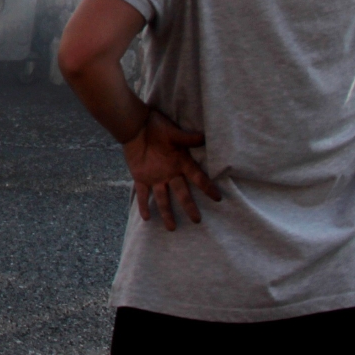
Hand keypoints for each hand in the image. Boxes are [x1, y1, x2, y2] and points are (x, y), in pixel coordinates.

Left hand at [122, 109, 221, 230]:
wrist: (135, 125)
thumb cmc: (156, 126)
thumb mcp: (173, 132)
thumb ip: (187, 138)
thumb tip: (204, 136)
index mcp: (181, 162)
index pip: (197, 178)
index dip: (207, 187)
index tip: (218, 198)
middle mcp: (170, 173)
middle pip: (182, 193)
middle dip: (189, 207)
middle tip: (197, 221)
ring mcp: (156, 177)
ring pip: (163, 198)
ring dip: (167, 213)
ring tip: (171, 229)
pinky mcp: (141, 177)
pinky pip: (142, 194)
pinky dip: (143, 205)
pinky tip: (146, 218)